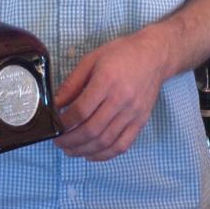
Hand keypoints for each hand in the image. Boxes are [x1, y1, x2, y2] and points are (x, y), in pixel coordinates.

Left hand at [52, 34, 167, 161]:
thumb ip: (72, 83)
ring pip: (105, 141)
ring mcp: (133, 113)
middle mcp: (121, 100)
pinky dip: (104, 155)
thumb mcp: (91, 60)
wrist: (154, 56)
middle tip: (58, 143)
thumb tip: (55, 104)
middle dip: (70, 141)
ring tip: (70, 150)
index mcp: (107, 81)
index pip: (81, 110)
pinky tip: (91, 154)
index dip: (64, 122)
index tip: (55, 125)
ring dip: (84, 150)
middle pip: (92, 130)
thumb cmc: (121, 54)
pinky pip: (122, 145)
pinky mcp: (141, 122)